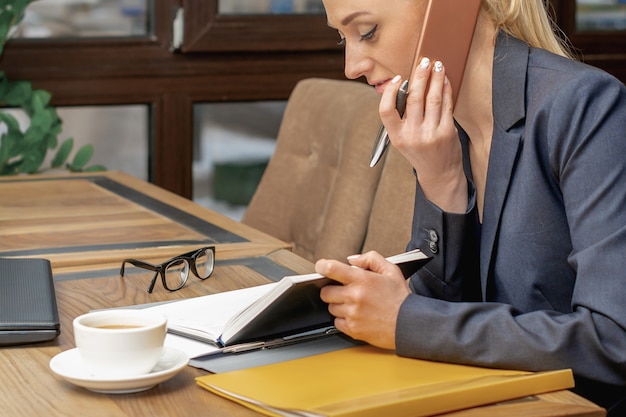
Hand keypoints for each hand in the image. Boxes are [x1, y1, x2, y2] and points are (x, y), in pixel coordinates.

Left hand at [316, 251, 410, 349]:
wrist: (409, 324)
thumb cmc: (400, 298)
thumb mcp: (391, 270)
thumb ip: (371, 259)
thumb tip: (352, 260)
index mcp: (362, 280)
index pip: (331, 269)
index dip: (322, 266)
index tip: (321, 267)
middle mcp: (354, 296)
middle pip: (326, 292)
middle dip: (332, 290)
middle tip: (344, 291)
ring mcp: (352, 314)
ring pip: (331, 308)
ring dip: (338, 305)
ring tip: (355, 305)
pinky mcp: (353, 329)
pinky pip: (336, 323)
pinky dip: (343, 320)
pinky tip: (356, 316)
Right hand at [380, 58, 466, 212]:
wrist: (439, 172)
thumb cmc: (418, 151)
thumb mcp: (402, 139)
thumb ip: (401, 117)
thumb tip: (404, 86)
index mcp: (396, 136)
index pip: (386, 111)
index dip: (390, 92)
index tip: (399, 79)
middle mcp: (412, 135)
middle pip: (413, 98)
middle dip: (419, 76)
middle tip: (423, 62)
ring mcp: (430, 134)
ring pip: (432, 98)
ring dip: (435, 78)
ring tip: (437, 66)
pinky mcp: (447, 132)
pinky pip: (446, 105)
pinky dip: (446, 90)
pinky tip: (445, 81)